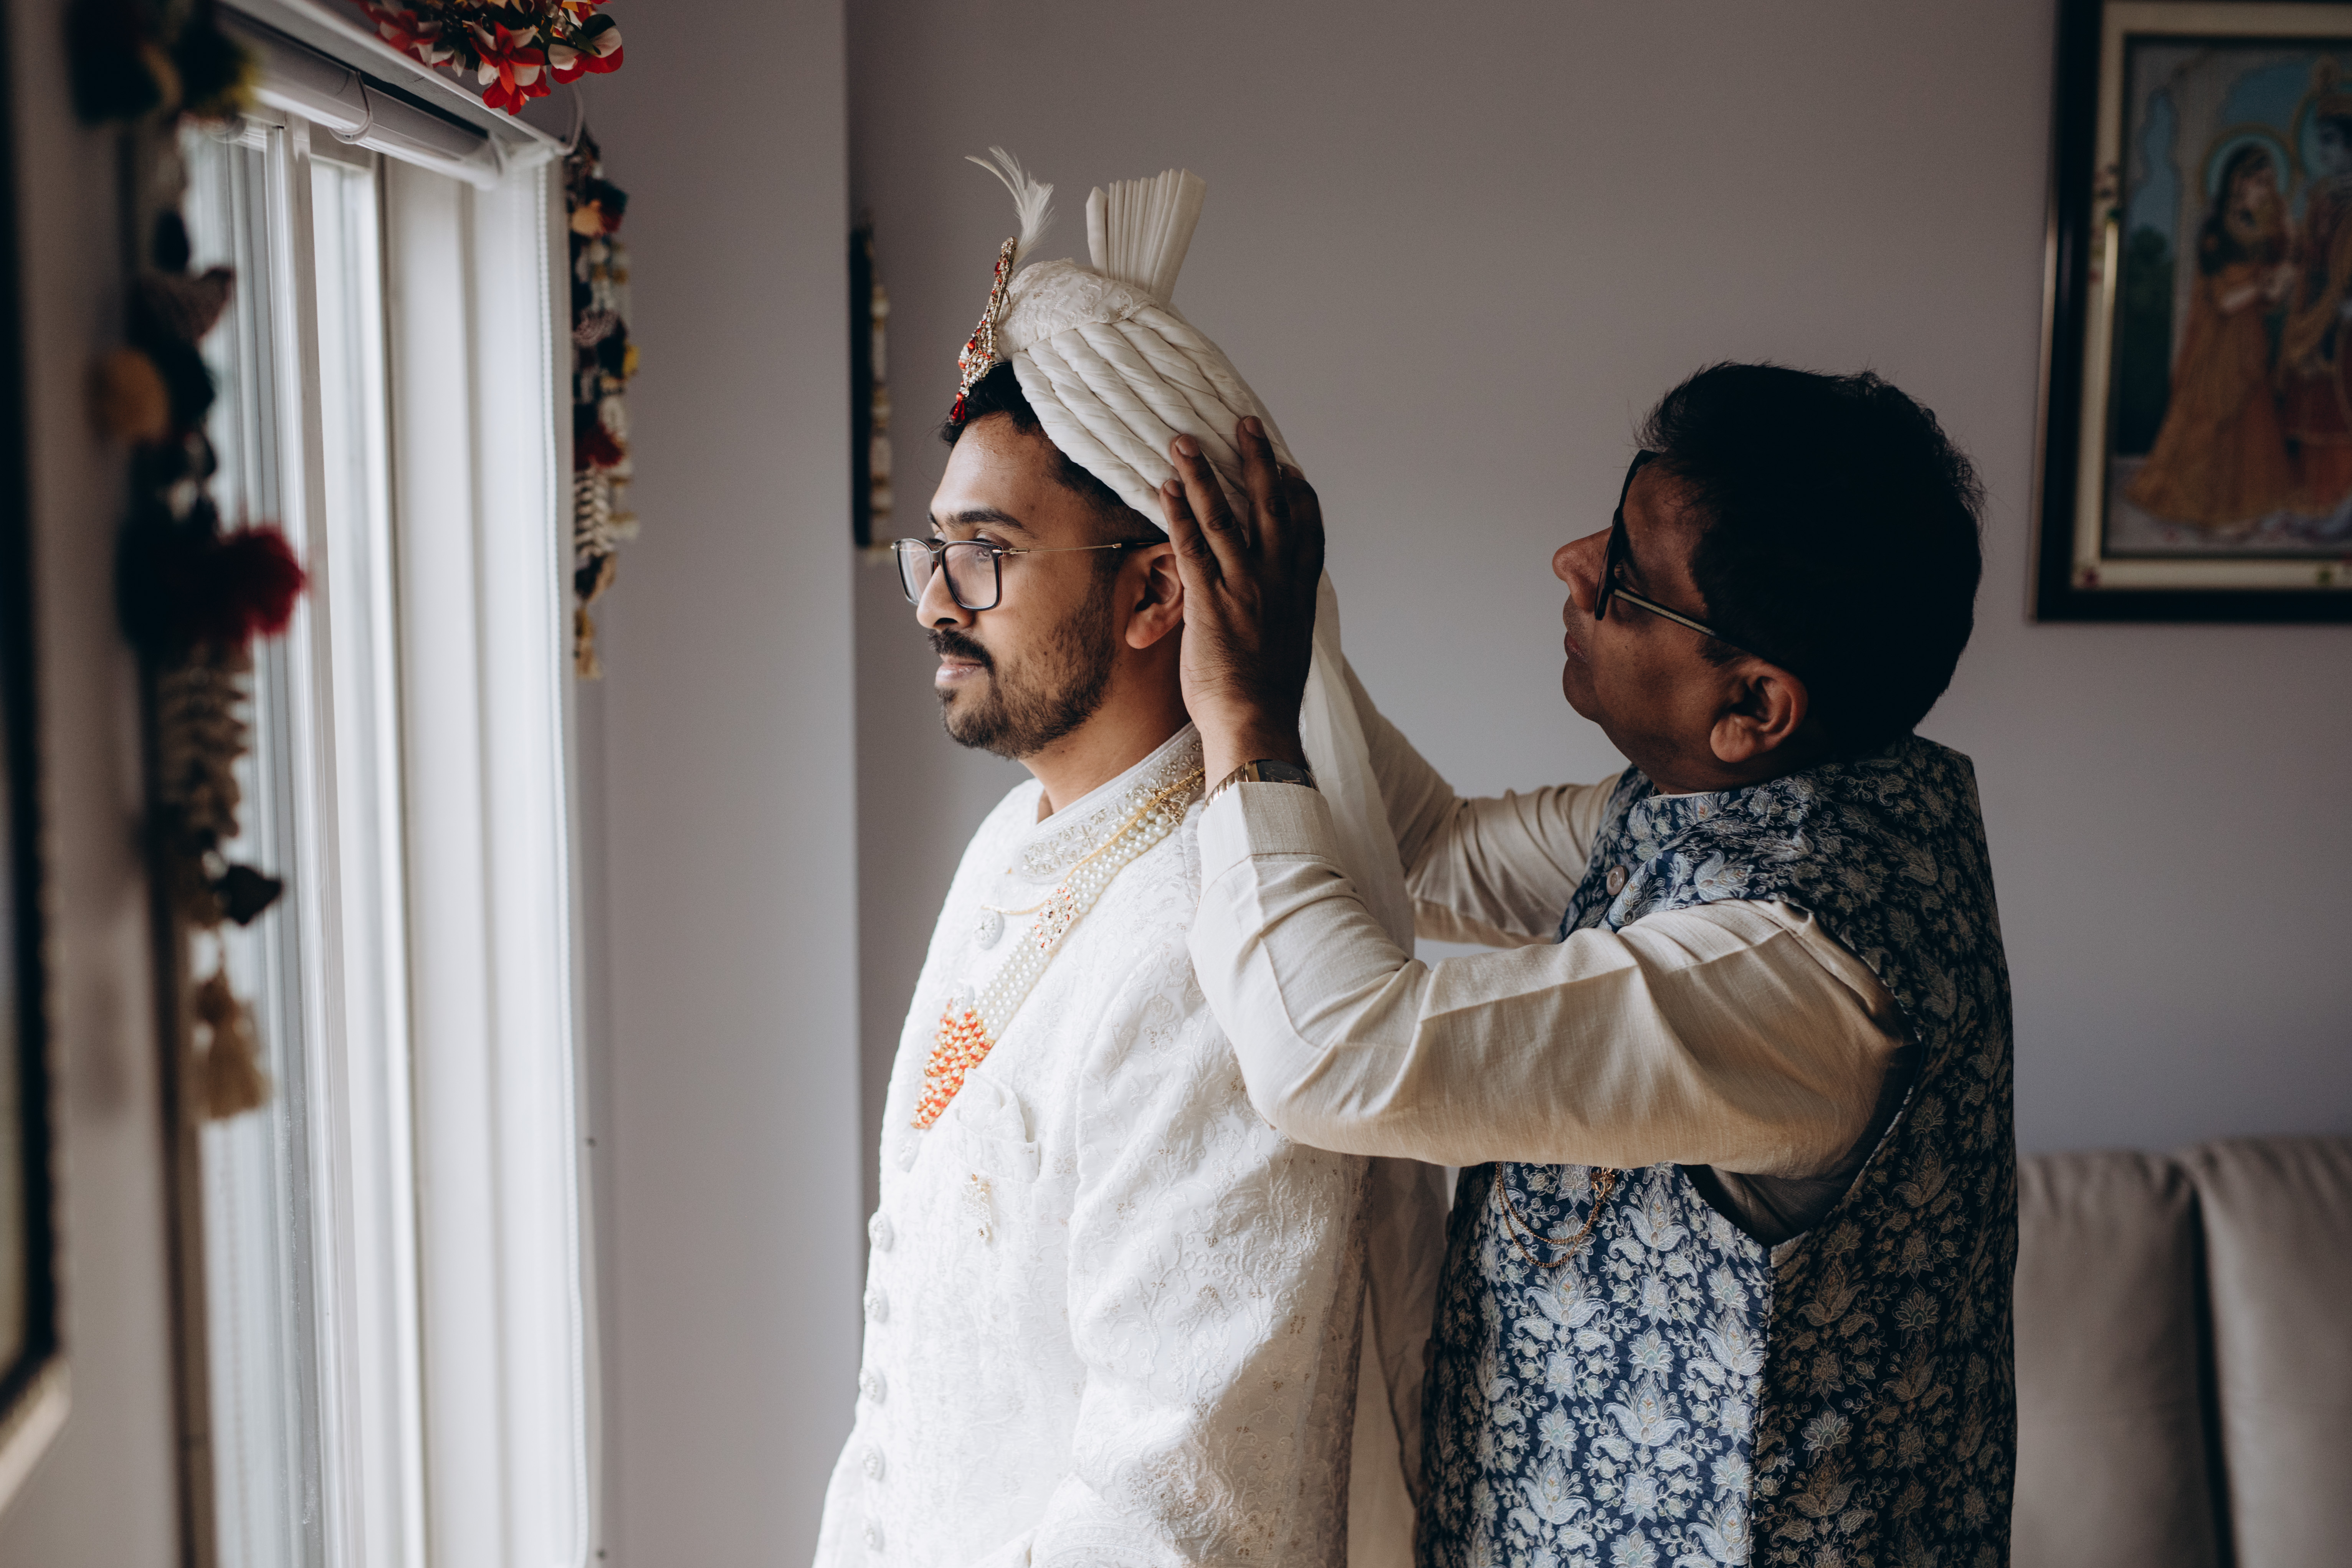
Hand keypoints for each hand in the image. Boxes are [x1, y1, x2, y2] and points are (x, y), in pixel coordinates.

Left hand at [1158, 417, 1324, 785]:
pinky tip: (1164, 487)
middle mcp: (1278, 582)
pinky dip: (1177, 513)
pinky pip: (1191, 547)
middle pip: (1271, 506)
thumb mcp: (1287, 649)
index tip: (1290, 466)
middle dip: (1257, 461)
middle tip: (1245, 423)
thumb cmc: (1267, 698)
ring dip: (1203, 475)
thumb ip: (1281, 616)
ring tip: (1184, 441)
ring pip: (1225, 517)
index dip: (1300, 493)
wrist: (1257, 725)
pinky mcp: (1211, 603)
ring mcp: (1245, 589)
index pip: (1309, 529)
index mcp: (1300, 593)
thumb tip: (1271, 610)